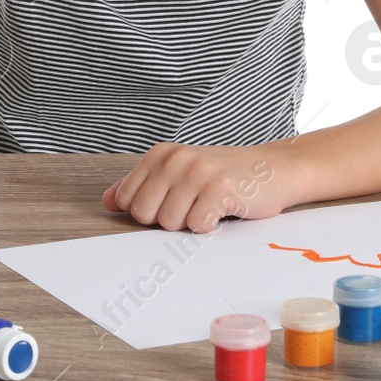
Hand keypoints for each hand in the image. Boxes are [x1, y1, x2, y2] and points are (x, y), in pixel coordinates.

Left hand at [102, 142, 294, 232]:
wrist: (273, 169)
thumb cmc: (223, 177)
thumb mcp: (179, 175)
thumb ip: (142, 186)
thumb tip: (108, 201)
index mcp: (161, 154)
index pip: (125, 200)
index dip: (148, 212)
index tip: (173, 201)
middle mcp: (176, 158)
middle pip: (144, 214)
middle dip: (167, 219)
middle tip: (193, 204)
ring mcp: (198, 171)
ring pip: (169, 223)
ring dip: (191, 222)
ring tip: (209, 204)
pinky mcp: (219, 188)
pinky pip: (197, 226)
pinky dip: (211, 225)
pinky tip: (224, 208)